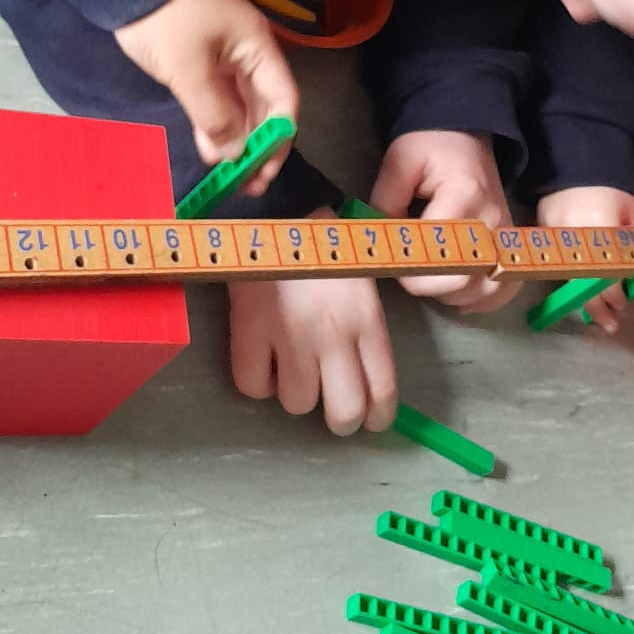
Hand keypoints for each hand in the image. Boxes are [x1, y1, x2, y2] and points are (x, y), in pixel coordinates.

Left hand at [114, 0, 296, 194]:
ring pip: (241, 108)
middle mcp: (249, 55)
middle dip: (260, 146)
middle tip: (248, 184)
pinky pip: (219, 102)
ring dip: (237, 141)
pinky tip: (210, 150)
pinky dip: (216, 126)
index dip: (279, 138)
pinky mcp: (203, 65)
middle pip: (266, 108)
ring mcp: (226, 60)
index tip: (265, 170)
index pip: (284, 99)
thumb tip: (233, 155)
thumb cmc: (165, 21)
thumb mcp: (188, 70)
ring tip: (229, 176)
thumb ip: (214, 114)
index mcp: (257, 48)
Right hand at [228, 254, 396, 435]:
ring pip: (297, 404)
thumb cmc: (324, 247)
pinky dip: (257, 379)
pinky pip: (253, 387)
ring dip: (294, 392)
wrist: (276, 214)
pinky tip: (261, 356)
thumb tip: (367, 381)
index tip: (369, 419)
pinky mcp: (250, 334)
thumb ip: (366, 333)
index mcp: (367, 324)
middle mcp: (334, 339)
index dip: (376, 417)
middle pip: (344, 414)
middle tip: (329, 403)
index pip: (382, 393)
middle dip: (339, 419)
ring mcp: (291, 339)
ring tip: (290, 364)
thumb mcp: (362, 286)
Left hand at [372, 130, 519, 311]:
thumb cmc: (430, 144)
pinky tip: (456, 290)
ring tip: (429, 275)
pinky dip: (480, 297)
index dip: (409, 270)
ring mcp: (506, 236)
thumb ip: (385, 204)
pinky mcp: (510, 244)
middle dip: (426, 286)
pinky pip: (502, 287)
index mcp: (464, 197)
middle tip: (406, 268)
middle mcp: (492, 222)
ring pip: (483, 291)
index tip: (392, 260)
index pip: (438, 255)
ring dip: (450, 294)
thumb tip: (380, 245)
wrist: (464, 134)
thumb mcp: (399, 162)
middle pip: (462, 282)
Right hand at [536, 187, 633, 333]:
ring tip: (592, 315)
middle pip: (584, 283)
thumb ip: (631, 244)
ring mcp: (554, 236)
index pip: (608, 275)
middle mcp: (574, 239)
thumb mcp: (631, 215)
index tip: (623, 304)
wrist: (578, 161)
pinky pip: (556, 261)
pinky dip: (568, 276)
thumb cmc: (612, 189)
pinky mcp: (542, 232)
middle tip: (609, 325)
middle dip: (597, 308)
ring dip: (582, 296)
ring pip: (567, 276)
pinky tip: (577, 288)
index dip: (616, 294)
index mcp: (601, 233)